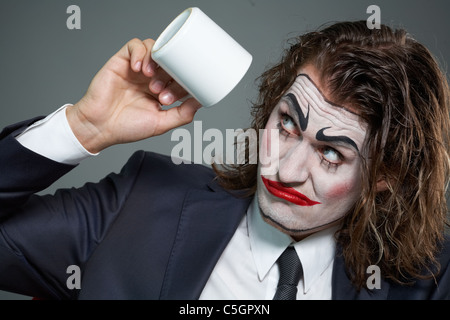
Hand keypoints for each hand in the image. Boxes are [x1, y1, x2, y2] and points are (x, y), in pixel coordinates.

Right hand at [66, 38, 201, 152]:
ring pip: (155, 49)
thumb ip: (183, 114)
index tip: (180, 94)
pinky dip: (140, 53)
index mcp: (161, 90)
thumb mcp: (161, 124)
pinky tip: (138, 68)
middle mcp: (151, 77)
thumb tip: (201, 101)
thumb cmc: (127, 127)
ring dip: (156, 62)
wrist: (99, 127)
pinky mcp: (122, 61)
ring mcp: (137, 68)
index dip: (184, 81)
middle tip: (161, 93)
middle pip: (170, 61)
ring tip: (150, 79)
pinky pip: (135, 45)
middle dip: (170, 75)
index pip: (180, 76)